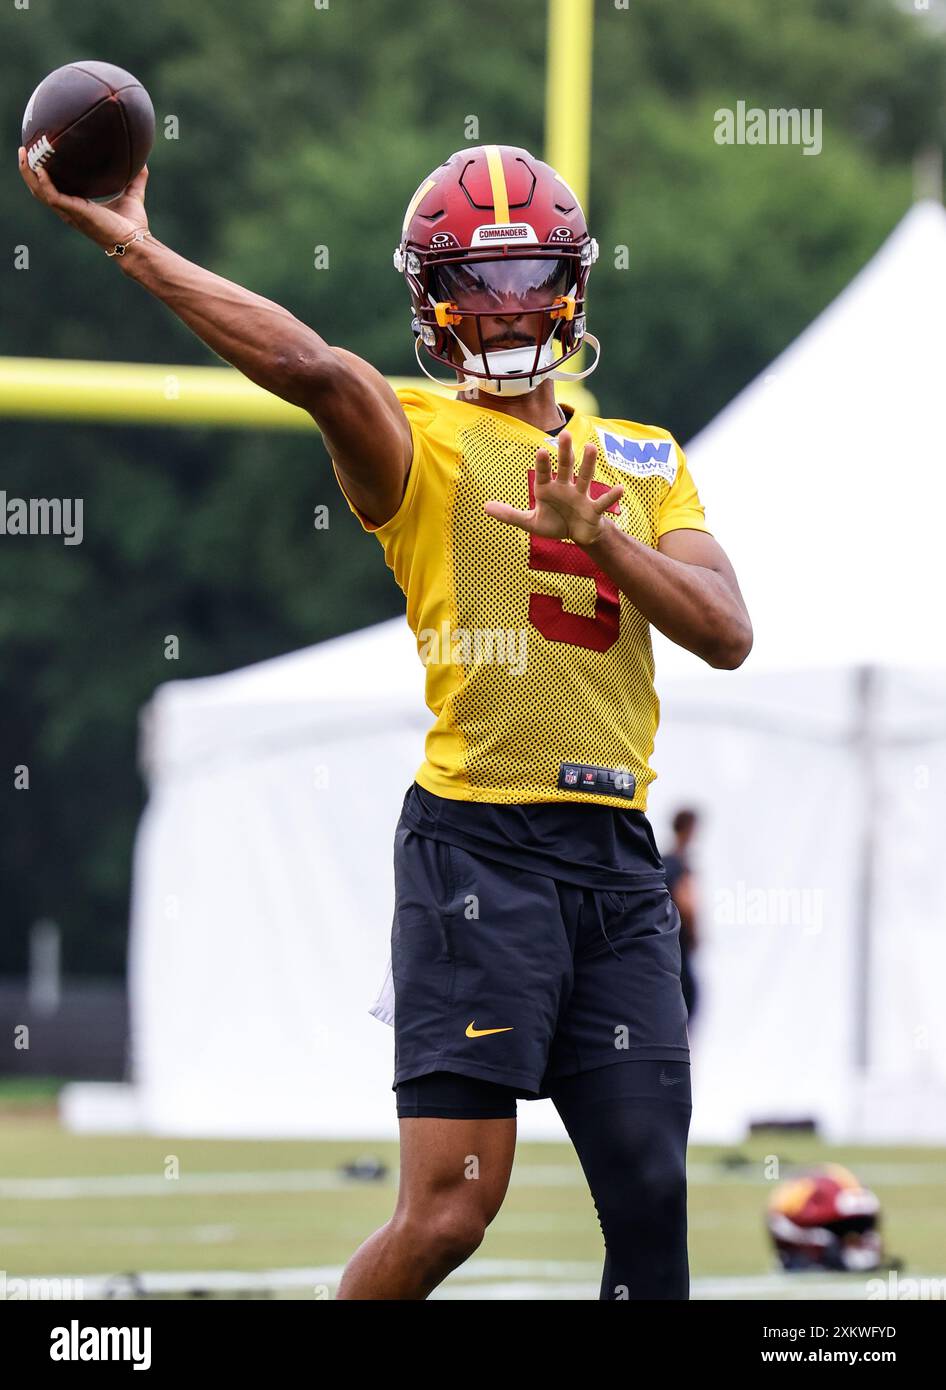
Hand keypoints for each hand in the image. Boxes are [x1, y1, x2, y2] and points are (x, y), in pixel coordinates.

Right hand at [18, 147, 149, 251]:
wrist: (135, 242)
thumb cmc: (132, 226)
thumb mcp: (132, 196)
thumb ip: (136, 180)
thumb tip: (143, 163)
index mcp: (78, 207)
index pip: (54, 190)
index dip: (43, 176)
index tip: (38, 158)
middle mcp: (70, 210)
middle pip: (40, 190)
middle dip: (29, 171)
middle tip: (23, 151)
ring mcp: (70, 212)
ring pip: (40, 192)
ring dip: (29, 173)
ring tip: (24, 154)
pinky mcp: (74, 213)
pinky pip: (52, 196)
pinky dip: (44, 182)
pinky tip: (40, 168)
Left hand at [484, 430, 623, 545]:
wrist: (577, 535)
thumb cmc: (554, 524)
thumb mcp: (529, 522)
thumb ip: (510, 514)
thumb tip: (485, 507)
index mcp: (547, 489)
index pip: (543, 474)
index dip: (542, 464)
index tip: (540, 451)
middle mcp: (565, 488)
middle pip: (565, 467)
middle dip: (565, 452)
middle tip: (565, 433)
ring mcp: (581, 496)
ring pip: (585, 477)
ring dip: (588, 463)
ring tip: (591, 447)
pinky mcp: (593, 510)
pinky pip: (603, 502)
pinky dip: (611, 496)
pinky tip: (620, 489)